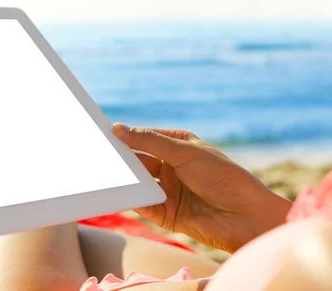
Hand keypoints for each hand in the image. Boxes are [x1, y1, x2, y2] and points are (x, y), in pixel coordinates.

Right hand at [113, 124, 291, 252]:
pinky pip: (143, 205)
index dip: (126, 136)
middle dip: (122, 158)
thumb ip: (150, 141)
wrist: (247, 218)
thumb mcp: (185, 152)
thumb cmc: (223, 178)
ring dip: (125, 178)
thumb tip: (119, 128)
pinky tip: (117, 193)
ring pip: (140, 182)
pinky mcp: (168, 214)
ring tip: (104, 172)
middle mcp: (173, 167)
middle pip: (140, 160)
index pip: (146, 138)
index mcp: (180, 146)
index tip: (104, 133)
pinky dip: (131, 199)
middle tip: (98, 154)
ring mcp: (170, 190)